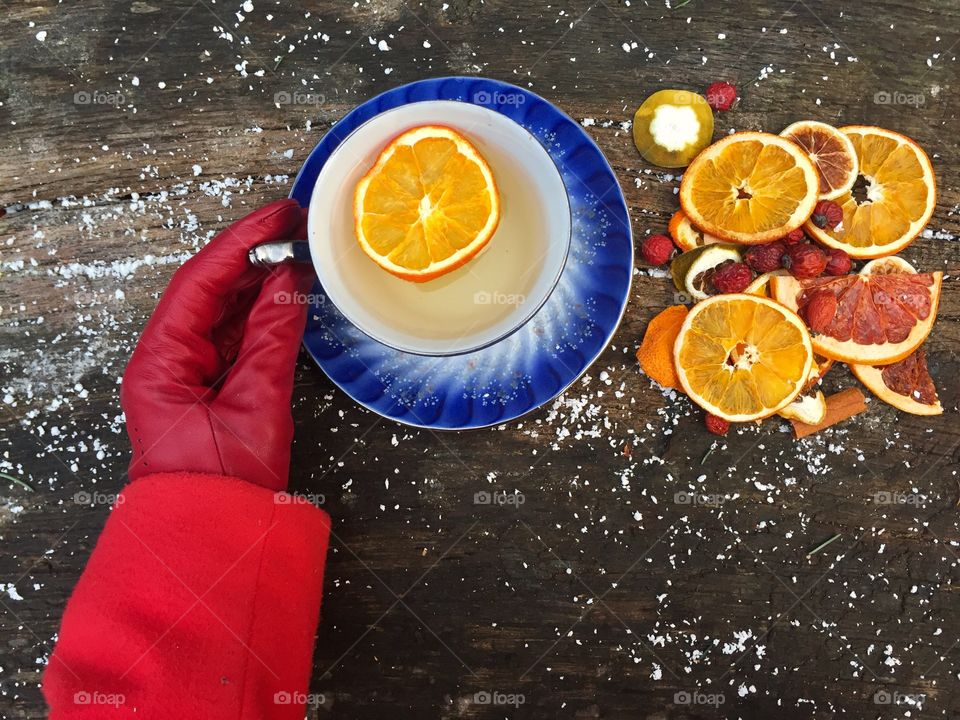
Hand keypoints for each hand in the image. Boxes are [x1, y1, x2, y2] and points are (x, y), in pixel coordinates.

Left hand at [121, 199, 312, 490]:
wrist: (211, 538)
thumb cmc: (221, 484)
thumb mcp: (256, 404)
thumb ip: (274, 338)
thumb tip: (290, 283)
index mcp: (160, 362)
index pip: (199, 284)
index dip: (239, 243)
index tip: (277, 216)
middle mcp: (166, 361)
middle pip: (208, 291)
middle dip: (250, 256)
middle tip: (293, 229)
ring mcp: (187, 373)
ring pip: (223, 312)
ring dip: (258, 283)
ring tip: (296, 255)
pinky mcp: (209, 387)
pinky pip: (234, 337)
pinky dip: (261, 314)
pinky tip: (286, 294)